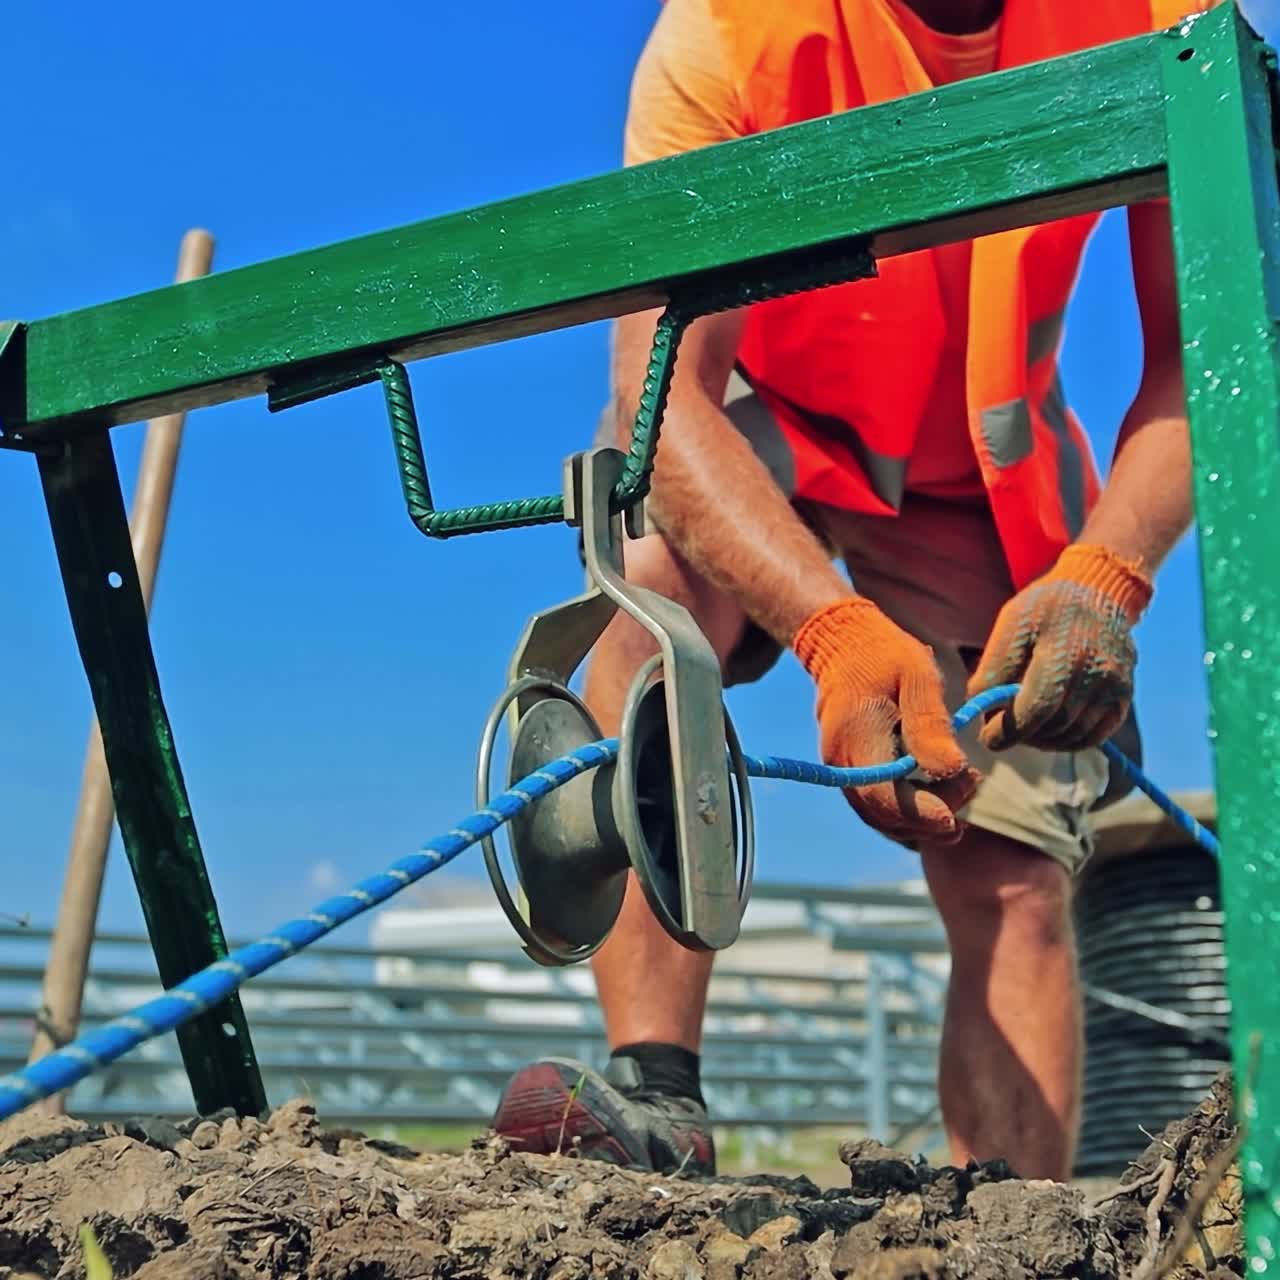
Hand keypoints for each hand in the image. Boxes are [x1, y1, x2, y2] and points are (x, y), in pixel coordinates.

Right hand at [793, 597, 978, 844]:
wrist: (844, 645)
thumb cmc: (885, 655)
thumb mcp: (917, 676)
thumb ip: (931, 724)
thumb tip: (952, 770)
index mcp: (857, 739)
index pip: (885, 797)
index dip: (924, 814)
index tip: (962, 809)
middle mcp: (841, 763)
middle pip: (885, 816)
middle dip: (932, 816)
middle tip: (973, 781)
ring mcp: (842, 769)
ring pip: (881, 818)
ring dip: (923, 819)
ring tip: (963, 790)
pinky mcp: (851, 770)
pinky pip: (878, 806)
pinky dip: (909, 811)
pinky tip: (939, 796)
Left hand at [967, 544, 1152, 752]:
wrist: (1097, 592)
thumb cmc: (1045, 608)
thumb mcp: (1012, 624)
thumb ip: (995, 666)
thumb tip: (981, 707)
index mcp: (1065, 650)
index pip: (1038, 706)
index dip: (1010, 730)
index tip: (988, 738)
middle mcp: (1097, 671)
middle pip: (1054, 725)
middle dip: (1022, 735)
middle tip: (1001, 729)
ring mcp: (1115, 686)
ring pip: (1073, 736)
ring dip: (1042, 740)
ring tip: (1023, 727)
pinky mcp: (1123, 696)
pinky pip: (1094, 736)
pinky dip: (1067, 741)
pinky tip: (1047, 730)